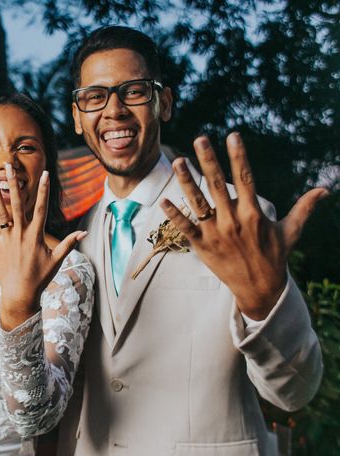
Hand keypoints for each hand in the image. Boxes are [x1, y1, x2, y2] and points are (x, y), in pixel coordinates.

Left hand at [0, 163, 86, 329]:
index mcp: (35, 235)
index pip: (41, 208)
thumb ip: (69, 243)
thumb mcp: (57, 259)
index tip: (46, 174)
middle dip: (14, 184)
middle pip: (17, 204)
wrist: (21, 294)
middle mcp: (20, 234)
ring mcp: (6, 240)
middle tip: (9, 166)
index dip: (44, 190)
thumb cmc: (41, 277)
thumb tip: (84, 232)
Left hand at [161, 133, 327, 318]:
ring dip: (187, 182)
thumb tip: (325, 189)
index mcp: (253, 213)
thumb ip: (304, 208)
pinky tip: (163, 200)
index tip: (233, 136)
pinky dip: (174, 215)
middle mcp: (233, 221)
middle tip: (200, 139)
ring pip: (198, 203)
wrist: (259, 289)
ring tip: (178, 161)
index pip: (245, 178)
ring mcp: (216, 233)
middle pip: (218, 185)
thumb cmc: (274, 256)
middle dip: (209, 161)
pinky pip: (185, 228)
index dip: (239, 157)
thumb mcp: (290, 231)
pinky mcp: (202, 246)